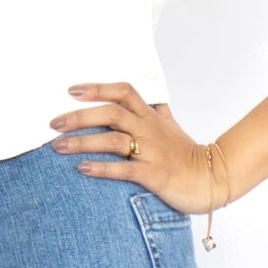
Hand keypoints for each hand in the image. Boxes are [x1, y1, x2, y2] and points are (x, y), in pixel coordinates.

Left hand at [49, 81, 225, 216]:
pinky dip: (102, 168)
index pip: (124, 92)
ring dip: (83, 142)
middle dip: (80, 116)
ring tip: (59, 147)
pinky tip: (83, 169)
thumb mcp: (172, 127)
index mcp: (150, 117)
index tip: (72, 90)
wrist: (212, 179)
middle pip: (111, 113)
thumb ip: (158, 111)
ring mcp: (151, 151)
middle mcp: (149, 130)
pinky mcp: (154, 174)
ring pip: (113, 139)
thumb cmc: (187, 154)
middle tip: (54, 124)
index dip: (98, 88)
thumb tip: (152, 98)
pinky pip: (125, 169)